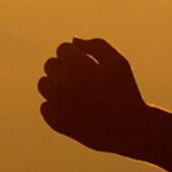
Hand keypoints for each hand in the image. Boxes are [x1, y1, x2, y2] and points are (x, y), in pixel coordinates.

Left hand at [37, 37, 149, 155]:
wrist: (128, 129)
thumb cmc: (124, 92)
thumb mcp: (118, 63)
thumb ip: (96, 45)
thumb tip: (73, 41)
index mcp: (77, 67)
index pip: (62, 49)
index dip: (77, 55)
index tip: (89, 65)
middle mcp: (63, 85)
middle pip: (50, 64)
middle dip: (65, 68)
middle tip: (84, 80)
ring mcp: (57, 105)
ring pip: (44, 84)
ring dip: (57, 85)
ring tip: (77, 93)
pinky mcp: (55, 122)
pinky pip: (45, 105)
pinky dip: (57, 106)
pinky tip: (75, 110)